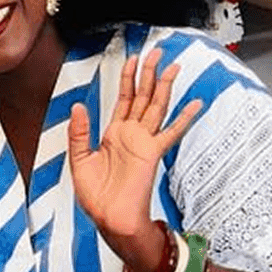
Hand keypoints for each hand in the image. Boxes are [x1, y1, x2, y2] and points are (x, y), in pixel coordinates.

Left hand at [68, 51, 202, 250]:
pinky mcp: (152, 153)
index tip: (134, 59)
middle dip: (150, 73)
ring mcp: (144, 142)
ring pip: (157, 106)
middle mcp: (131, 134)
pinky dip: (184, 118)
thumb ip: (79, 133)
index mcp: (114, 134)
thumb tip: (77, 107)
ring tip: (173, 66)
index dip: (129, 78)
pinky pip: (171, 131)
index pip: (124, 99)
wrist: (110, 219)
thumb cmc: (97, 197)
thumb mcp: (79, 160)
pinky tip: (194, 104)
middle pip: (143, 96)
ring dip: (164, 86)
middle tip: (158, 52)